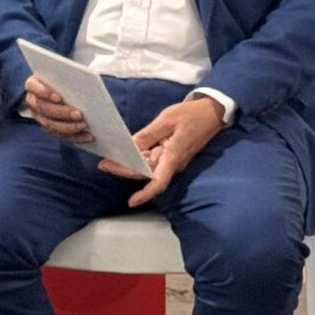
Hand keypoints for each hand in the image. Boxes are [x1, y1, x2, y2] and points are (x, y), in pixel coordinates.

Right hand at [23, 74, 90, 144]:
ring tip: (84, 125)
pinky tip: (87, 136)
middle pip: (43, 108)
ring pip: (50, 125)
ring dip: (68, 127)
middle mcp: (33, 101)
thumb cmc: (64, 80)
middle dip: (62, 113)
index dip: (45, 93)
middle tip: (79, 114)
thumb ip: (66, 79)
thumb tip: (82, 83)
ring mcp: (39, 116)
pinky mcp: (49, 128)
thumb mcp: (63, 76)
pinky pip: (59, 135)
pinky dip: (74, 137)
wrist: (65, 90)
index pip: (33, 87)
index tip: (59, 97)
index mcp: (33, 85)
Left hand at [100, 96, 226, 206]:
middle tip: (103, 164)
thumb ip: (148, 135)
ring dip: (130, 164)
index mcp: (173, 157)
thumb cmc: (190, 115)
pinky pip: (153, 159)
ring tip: (109, 157)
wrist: (211, 112)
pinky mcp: (171, 153)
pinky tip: (127, 150)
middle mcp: (172, 163)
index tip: (131, 202)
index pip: (158, 182)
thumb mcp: (166, 120)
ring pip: (148, 167)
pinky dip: (140, 156)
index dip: (145, 194)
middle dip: (124, 170)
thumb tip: (131, 147)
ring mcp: (172, 159)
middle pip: (146, 173)